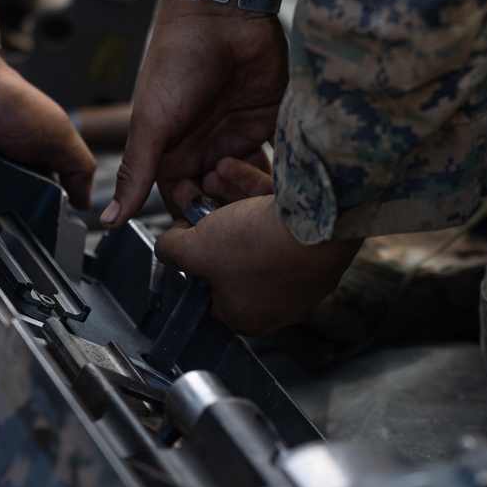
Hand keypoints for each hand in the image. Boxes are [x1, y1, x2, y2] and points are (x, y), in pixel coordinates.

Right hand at [101, 0, 291, 225]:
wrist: (222, 11)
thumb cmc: (176, 59)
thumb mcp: (150, 123)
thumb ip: (135, 173)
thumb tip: (108, 220)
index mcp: (172, 153)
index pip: (181, 200)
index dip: (193, 215)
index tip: (205, 224)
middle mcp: (205, 148)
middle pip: (219, 196)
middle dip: (228, 206)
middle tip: (236, 204)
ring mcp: (237, 136)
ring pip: (249, 182)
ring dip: (255, 193)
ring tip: (258, 192)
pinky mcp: (268, 122)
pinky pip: (278, 156)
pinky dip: (282, 170)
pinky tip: (285, 177)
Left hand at [155, 195, 360, 336]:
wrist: (319, 221)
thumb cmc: (257, 247)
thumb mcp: (194, 248)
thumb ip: (171, 251)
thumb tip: (166, 248)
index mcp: (246, 317)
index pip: (206, 293)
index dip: (191, 262)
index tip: (185, 238)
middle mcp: (278, 303)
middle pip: (230, 259)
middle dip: (210, 224)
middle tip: (194, 198)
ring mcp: (301, 274)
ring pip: (255, 234)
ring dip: (229, 202)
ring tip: (210, 177)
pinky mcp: (318, 246)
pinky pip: (279, 220)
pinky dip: (255, 193)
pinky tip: (234, 168)